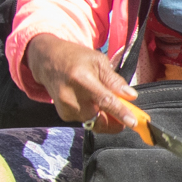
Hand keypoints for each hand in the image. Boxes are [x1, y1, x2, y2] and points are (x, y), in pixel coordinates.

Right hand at [23, 35, 137, 130]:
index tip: (133, 123)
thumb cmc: (77, 59)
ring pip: (95, 122)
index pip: (105, 101)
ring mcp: (66, 108)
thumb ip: (114, 80)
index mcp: (82, 79)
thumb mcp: (98, 61)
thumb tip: (130, 96)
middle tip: (127, 115)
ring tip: (103, 100)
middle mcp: (71, 97)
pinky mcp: (64, 115)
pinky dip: (95, 115)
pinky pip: (87, 121)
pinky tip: (90, 101)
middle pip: (100, 119)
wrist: (48, 61)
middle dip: (117, 121)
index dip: (120, 113)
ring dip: (106, 117)